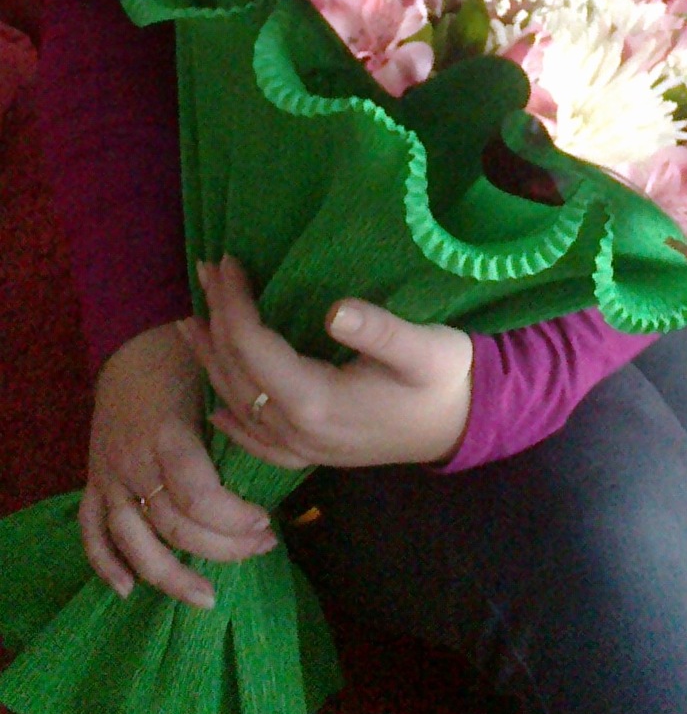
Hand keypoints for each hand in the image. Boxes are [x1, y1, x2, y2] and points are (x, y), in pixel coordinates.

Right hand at [81, 321, 277, 610]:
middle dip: (222, 547)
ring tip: (207, 595)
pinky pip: (92, 531)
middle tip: (262, 546)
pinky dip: (105, 564)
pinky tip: (128, 589)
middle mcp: (134, 463)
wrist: (134, 338)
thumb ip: (236, 425)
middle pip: (174, 527)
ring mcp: (109, 475)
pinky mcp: (93, 480)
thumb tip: (280, 459)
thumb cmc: (186, 359)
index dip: (234, 521)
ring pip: (134, 542)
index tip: (268, 524)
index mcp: (168, 437)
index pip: (199, 499)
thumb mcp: (216, 383)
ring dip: (172, 575)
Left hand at [184, 255, 474, 470]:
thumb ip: (380, 330)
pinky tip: (217, 406)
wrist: (467, 425)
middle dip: (217, 320)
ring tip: (191, 321)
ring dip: (212, 360)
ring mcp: (303, 447)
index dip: (234, 303)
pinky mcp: (314, 453)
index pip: (253, 348)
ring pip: (239, 404)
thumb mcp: (424, 347)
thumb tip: (335, 310)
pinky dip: (230, 417)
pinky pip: (257, 440)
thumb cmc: (447, 379)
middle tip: (206, 272)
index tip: (228, 261)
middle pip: (238, 372)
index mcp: (317, 402)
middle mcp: (299, 430)